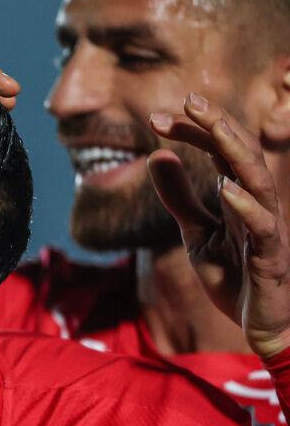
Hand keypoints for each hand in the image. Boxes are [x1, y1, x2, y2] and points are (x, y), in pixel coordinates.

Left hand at [148, 94, 289, 359]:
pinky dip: (244, 205)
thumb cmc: (233, 276)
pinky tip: (224, 187)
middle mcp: (255, 203)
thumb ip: (179, 197)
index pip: (217, 151)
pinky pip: (263, 226)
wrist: (259, 324)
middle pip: (241, 153)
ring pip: (258, 179)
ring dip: (235, 152)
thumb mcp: (195, 233)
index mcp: (236, 195)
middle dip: (217, 125)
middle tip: (188, 100)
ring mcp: (266, 227)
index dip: (192, 131)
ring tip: (211, 128)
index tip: (157, 118)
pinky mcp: (270, 256)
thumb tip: (156, 155)